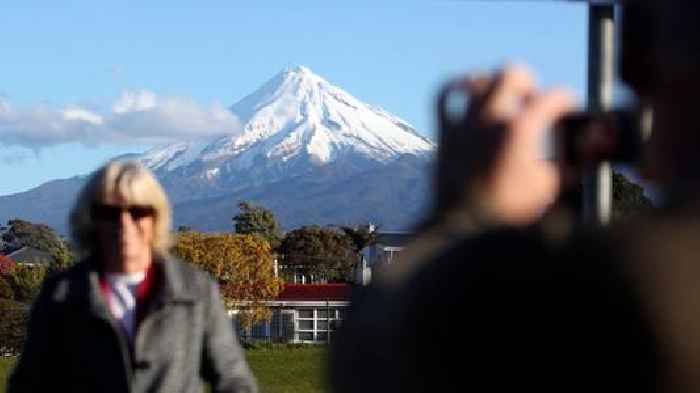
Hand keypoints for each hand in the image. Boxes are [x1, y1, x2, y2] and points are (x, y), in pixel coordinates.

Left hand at [436, 65, 575, 225]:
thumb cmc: (508, 213)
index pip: (553, 97)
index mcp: (519, 130)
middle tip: (534, 102)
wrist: (463, 229)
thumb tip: (592, 141)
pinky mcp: (444, 132)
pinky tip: (468, 89)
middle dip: (529, 83)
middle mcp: (490, 119)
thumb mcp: (549, 186)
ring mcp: (464, 123)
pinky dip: (457, 86)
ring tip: (504, 99)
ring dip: (496, 85)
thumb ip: (573, 160)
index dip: (566, 101)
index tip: (567, 109)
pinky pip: (444, 94)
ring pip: (479, 80)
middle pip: (513, 74)